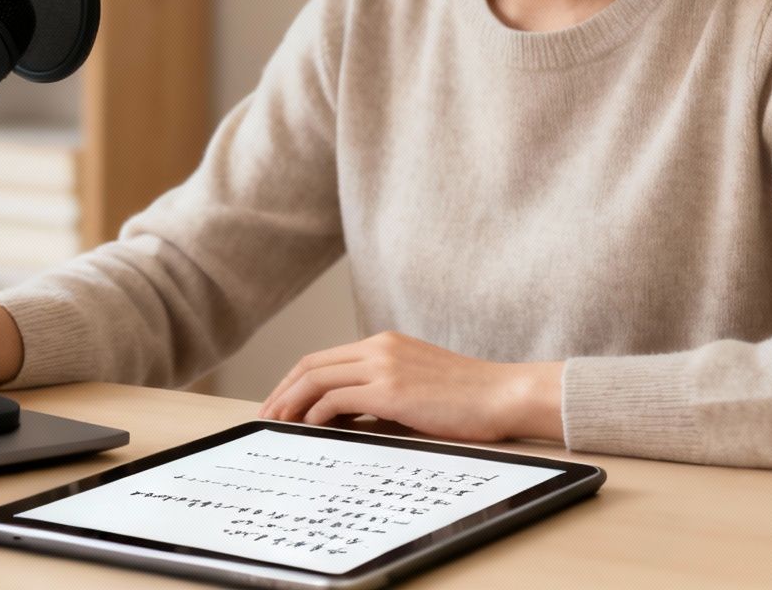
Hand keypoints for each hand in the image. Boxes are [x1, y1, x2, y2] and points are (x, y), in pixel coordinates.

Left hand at [257, 331, 564, 443]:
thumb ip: (382, 391)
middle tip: (266, 418)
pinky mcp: (392, 390)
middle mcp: (379, 348)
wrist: (505, 394)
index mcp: (385, 343)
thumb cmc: (468, 398)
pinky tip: (309, 429)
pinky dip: (316, 413)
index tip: (280, 404)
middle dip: (282, 392)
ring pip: (317, 379)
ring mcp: (384, 366)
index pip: (323, 358)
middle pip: (311, 365)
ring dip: (291, 404)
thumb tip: (345, 418)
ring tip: (277, 426)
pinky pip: (337, 399)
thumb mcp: (417, 384)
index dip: (295, 381)